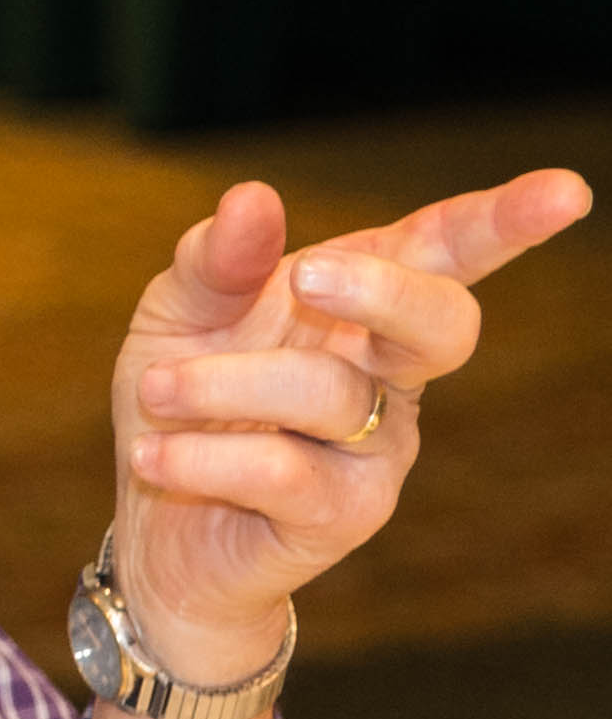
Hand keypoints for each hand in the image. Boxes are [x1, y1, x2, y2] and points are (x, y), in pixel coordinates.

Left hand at [109, 168, 592, 678]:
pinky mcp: (344, 515)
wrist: (156, 528)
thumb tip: (254, 196)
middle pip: (443, 322)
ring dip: (223, 382)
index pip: (443, 252)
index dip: (504, 221)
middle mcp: (390, 376)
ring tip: (155, 390)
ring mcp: (378, 449)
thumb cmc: (181, 402)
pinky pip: (283, 470)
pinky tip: (153, 453)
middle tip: (304, 277)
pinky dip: (205, 455)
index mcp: (362, 308)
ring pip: (329, 393)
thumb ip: (216, 259)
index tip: (564, 190)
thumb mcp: (180, 314)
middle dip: (384, 291)